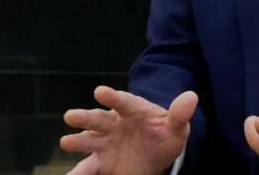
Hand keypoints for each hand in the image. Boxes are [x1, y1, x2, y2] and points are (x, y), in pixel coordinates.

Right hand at [60, 86, 197, 174]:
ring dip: (77, 141)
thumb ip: (179, 115)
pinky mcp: (101, 162)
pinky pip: (87, 169)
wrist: (153, 153)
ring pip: (88, 140)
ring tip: (66, 143)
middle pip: (97, 119)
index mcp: (131, 110)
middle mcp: (112, 124)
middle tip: (71, 116)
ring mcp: (104, 143)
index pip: (121, 101)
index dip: (111, 96)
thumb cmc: (163, 134)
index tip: (100, 92)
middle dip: (84, 117)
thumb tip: (192, 97)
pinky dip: (77, 173)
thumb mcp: (176, 127)